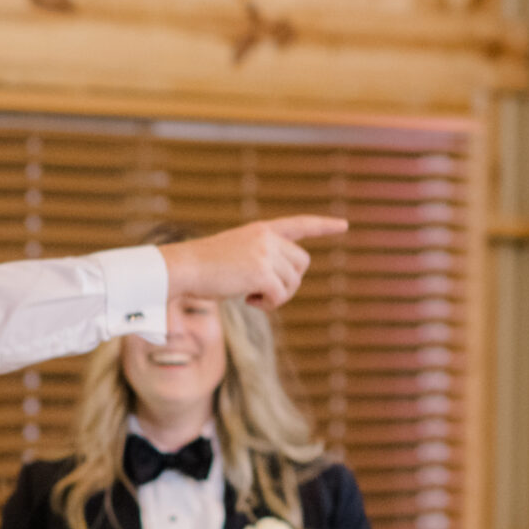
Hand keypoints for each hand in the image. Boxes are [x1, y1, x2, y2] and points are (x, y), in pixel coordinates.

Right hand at [159, 216, 347, 309]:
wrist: (184, 267)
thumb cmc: (203, 267)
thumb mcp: (235, 254)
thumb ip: (261, 260)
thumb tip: (281, 285)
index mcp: (262, 230)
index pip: (300, 224)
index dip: (323, 226)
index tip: (343, 226)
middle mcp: (267, 238)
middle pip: (302, 263)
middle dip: (291, 281)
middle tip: (265, 293)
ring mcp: (266, 254)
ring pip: (293, 282)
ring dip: (278, 296)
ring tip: (253, 298)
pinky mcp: (262, 273)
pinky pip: (280, 295)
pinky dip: (269, 304)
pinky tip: (249, 302)